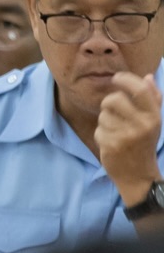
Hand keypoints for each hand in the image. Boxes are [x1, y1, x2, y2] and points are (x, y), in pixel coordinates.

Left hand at [98, 72, 162, 205]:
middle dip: (108, 103)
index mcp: (154, 117)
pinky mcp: (111, 145)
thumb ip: (153, 99)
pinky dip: (102, 135)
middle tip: (113, 111)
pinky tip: (112, 143)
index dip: (125, 79)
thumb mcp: (153, 122)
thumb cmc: (144, 143)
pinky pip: (98, 130)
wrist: (139, 175)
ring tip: (116, 131)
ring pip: (103, 115)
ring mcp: (126, 136)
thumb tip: (148, 77)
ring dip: (105, 121)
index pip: (139, 90)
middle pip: (113, 100)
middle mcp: (142, 125)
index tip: (116, 78)